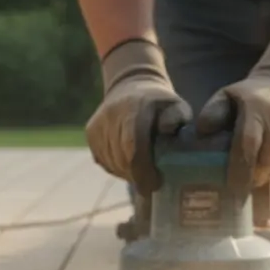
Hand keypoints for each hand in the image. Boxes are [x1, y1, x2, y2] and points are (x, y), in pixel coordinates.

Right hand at [85, 39, 192, 193]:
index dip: (143, 171)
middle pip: (122, 159)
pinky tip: (129, 164)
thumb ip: (178, 117)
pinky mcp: (91, 132)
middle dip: (138, 176)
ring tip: (142, 172)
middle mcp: (112, 115)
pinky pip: (103, 160)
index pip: (133, 147)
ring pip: (112, 162)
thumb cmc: (160, 103)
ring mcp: (98, 124)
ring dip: (127, 174)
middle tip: (152, 183)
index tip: (155, 184)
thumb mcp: (176, 105)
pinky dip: (117, 168)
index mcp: (133, 109)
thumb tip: (168, 129)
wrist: (131, 85)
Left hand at [195, 33, 269, 196]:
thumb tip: (201, 133)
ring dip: (265, 174)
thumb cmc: (252, 97)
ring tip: (257, 165)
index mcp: (258, 111)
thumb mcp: (228, 96)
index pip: (249, 145)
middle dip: (251, 176)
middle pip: (264, 163)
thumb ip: (212, 113)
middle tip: (241, 179)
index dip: (240, 169)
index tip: (232, 187)